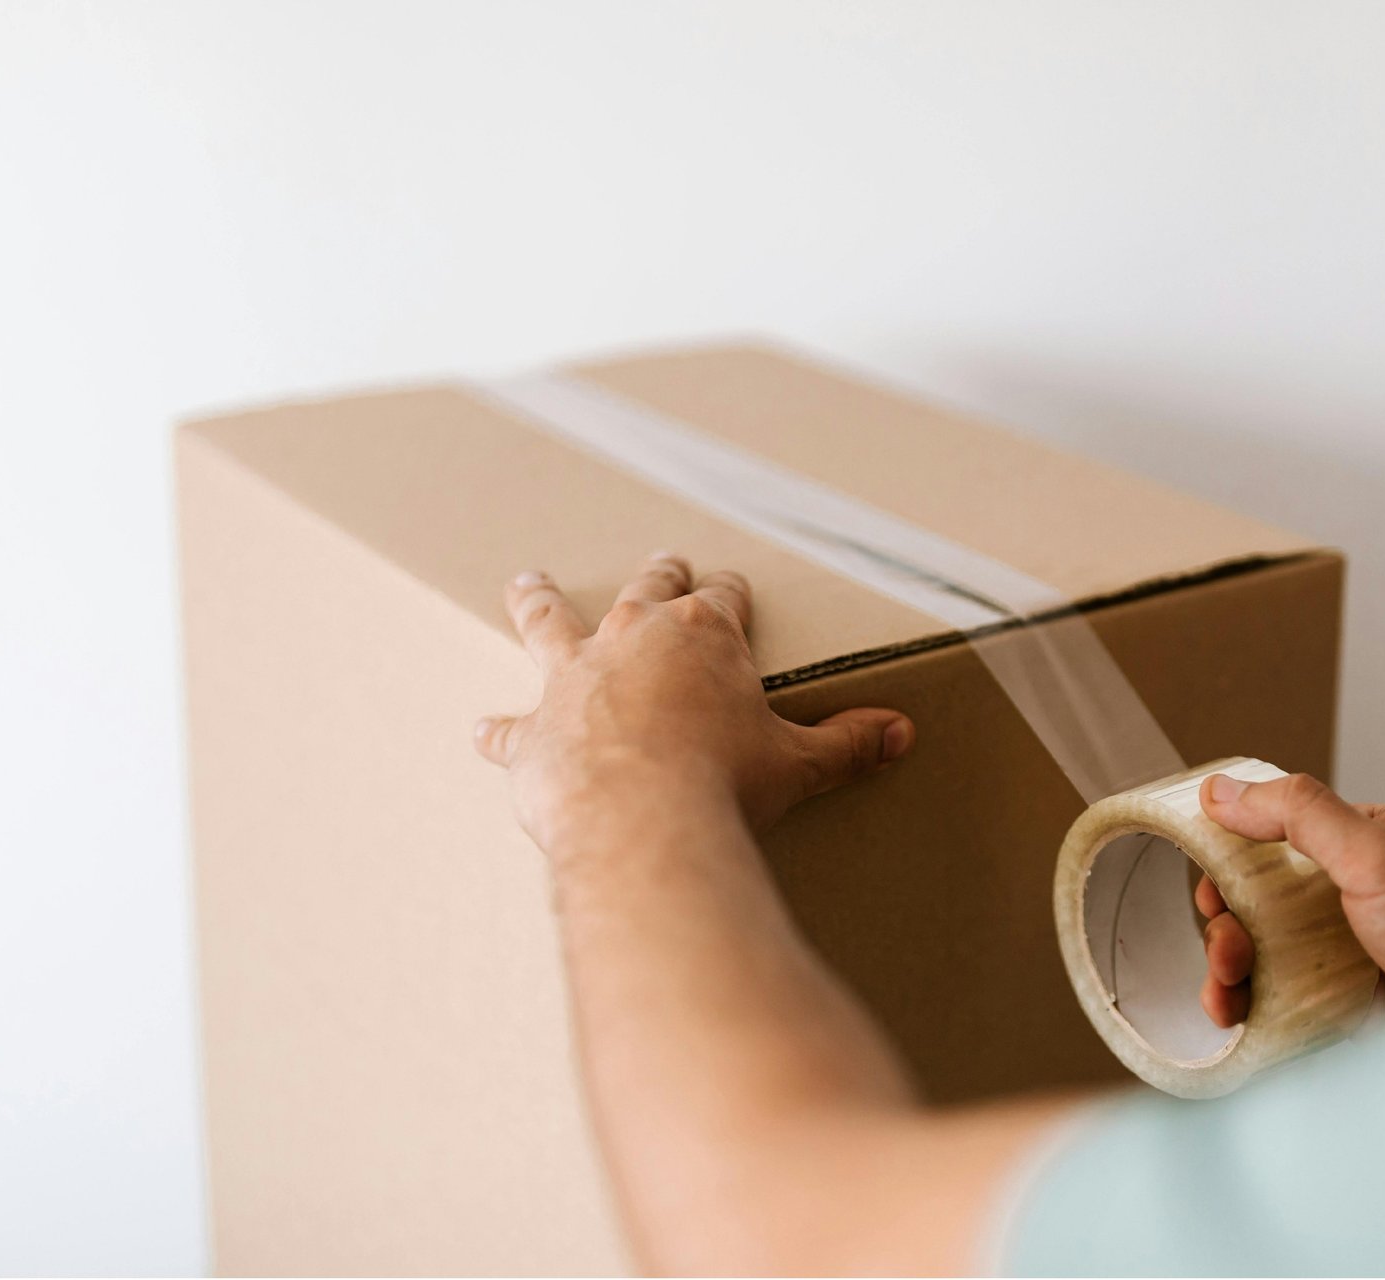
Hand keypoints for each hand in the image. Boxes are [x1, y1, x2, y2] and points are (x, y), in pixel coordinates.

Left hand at [473, 554, 913, 855]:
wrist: (644, 820)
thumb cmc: (726, 784)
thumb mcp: (799, 762)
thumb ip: (846, 744)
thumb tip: (900, 734)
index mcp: (704, 636)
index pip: (723, 598)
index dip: (731, 595)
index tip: (733, 589)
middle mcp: (634, 640)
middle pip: (645, 592)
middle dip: (656, 577)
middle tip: (660, 563)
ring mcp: (576, 679)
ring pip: (551, 624)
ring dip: (540, 602)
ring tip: (526, 583)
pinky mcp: (535, 732)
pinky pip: (510, 728)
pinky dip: (499, 732)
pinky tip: (484, 732)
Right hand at [1191, 772, 1384, 1026]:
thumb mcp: (1380, 853)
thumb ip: (1300, 814)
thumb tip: (1224, 790)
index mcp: (1367, 845)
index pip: (1278, 835)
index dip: (1231, 857)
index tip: (1208, 883)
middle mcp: (1357, 898)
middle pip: (1261, 900)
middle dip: (1227, 922)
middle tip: (1227, 945)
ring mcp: (1353, 956)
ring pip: (1265, 955)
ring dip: (1230, 968)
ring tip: (1229, 985)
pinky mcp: (1350, 1009)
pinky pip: (1283, 1004)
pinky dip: (1250, 1009)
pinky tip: (1237, 1017)